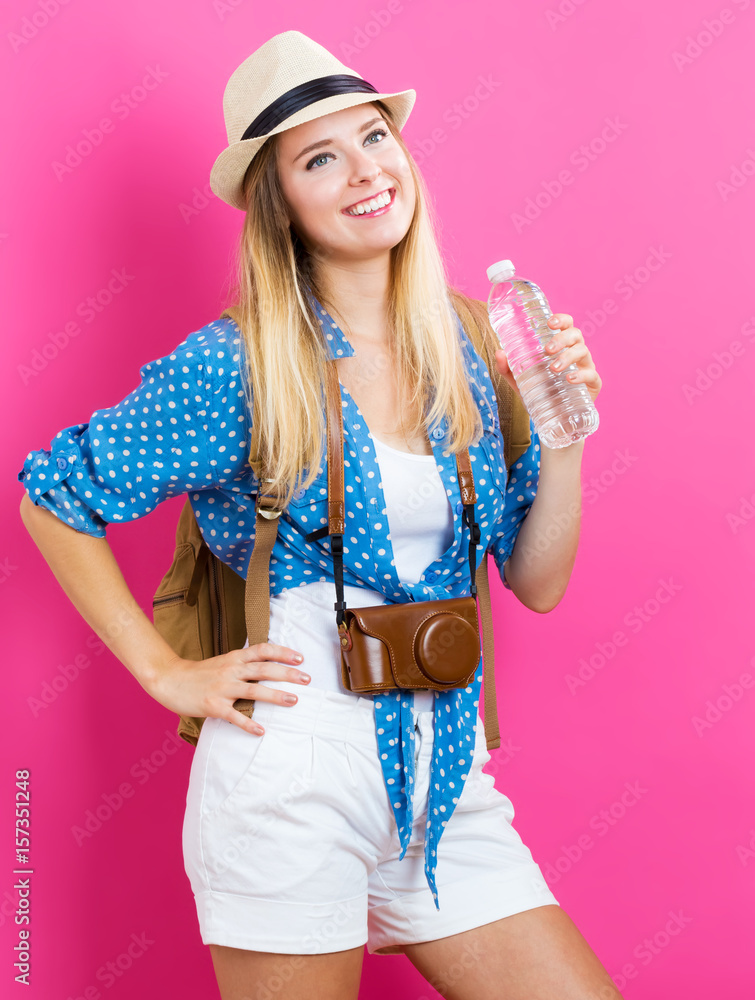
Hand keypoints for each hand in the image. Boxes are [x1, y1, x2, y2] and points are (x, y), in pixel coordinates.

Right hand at [146, 642, 310, 734]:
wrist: (169, 679)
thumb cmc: (199, 673)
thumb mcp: (223, 662)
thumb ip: (243, 663)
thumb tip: (268, 664)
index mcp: (234, 658)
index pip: (262, 650)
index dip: (282, 652)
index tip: (300, 657)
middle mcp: (230, 670)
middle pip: (264, 669)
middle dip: (288, 673)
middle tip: (307, 679)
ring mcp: (222, 688)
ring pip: (254, 691)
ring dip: (276, 696)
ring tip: (293, 701)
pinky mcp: (213, 706)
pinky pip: (235, 716)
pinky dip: (249, 724)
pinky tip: (261, 731)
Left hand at [494, 313, 602, 404]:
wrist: (554, 420)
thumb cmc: (540, 393)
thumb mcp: (521, 381)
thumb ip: (508, 368)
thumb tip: (499, 353)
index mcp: (562, 346)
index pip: (566, 325)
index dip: (562, 319)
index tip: (550, 322)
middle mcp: (576, 353)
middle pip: (575, 335)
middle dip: (562, 338)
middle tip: (547, 349)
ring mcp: (586, 367)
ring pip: (583, 352)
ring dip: (568, 356)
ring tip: (554, 368)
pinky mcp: (593, 384)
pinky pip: (592, 375)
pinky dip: (581, 375)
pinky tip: (569, 379)